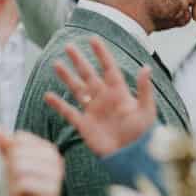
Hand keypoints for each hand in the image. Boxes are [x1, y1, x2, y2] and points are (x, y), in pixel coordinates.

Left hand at [0, 131, 64, 195]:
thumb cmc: (22, 189)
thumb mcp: (12, 165)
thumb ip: (6, 147)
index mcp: (48, 150)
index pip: (20, 138)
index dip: (10, 152)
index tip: (15, 166)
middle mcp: (56, 160)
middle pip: (19, 153)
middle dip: (11, 169)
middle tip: (17, 181)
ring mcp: (56, 176)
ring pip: (20, 167)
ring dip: (14, 181)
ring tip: (20, 189)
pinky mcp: (51, 192)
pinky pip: (24, 183)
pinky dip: (17, 191)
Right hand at [44, 37, 157, 157]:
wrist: (131, 157)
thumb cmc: (142, 135)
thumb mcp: (146, 110)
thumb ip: (144, 89)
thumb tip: (147, 67)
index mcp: (119, 92)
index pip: (108, 68)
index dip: (101, 54)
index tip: (93, 39)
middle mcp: (104, 98)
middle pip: (89, 75)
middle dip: (79, 61)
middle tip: (68, 46)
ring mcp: (93, 111)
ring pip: (77, 89)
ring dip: (67, 77)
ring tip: (56, 64)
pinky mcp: (84, 125)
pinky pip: (69, 112)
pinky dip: (58, 105)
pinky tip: (48, 96)